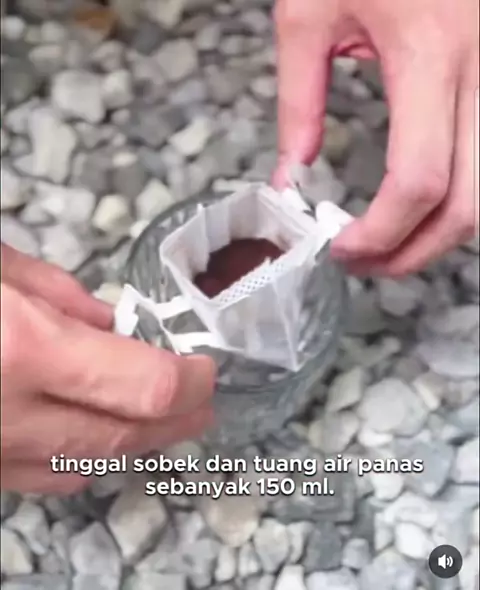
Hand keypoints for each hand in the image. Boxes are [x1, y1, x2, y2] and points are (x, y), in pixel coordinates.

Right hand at [1, 244, 215, 494]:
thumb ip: (58, 295)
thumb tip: (108, 326)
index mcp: (24, 348)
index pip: (145, 387)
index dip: (190, 383)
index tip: (205, 369)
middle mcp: (9, 418)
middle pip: (122, 437)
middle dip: (173, 423)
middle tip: (201, 408)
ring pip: (83, 467)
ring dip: (132, 444)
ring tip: (160, 421)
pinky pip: (39, 477)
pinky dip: (81, 458)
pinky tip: (94, 435)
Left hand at [273, 0, 478, 274]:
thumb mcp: (309, 12)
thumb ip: (298, 102)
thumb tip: (291, 176)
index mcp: (431, 51)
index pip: (419, 181)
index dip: (381, 234)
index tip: (341, 248)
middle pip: (472, 206)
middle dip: (417, 253)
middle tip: (369, 264)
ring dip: (444, 234)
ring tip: (393, 241)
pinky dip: (463, 197)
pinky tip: (428, 200)